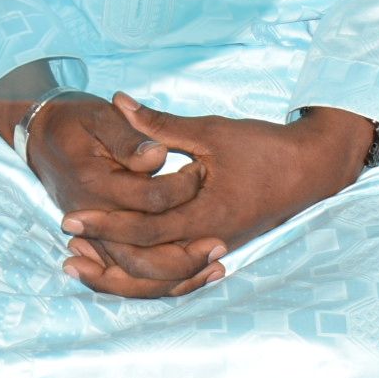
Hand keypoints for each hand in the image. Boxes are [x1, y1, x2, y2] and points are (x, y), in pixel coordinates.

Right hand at [13, 96, 218, 297]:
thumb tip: (159, 156)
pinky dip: (163, 282)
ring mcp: (94, 235)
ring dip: (179, 275)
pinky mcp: (100, 244)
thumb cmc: (74, 123)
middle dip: (186, 255)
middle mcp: (94, 217)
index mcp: (96, 184)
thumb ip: (130, 139)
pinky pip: (131, 276)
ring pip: (138, 274)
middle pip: (143, 254)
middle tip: (221, 244)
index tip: (202, 170)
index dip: (183, 188)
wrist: (40, 138)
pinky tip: (196, 274)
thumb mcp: (100, 118)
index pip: (150, 199)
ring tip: (216, 266)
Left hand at [58, 97, 373, 297]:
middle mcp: (210, 242)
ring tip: (84, 262)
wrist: (311, 168)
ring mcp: (215, 249)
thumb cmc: (263, 147)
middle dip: (106, 256)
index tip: (70, 216)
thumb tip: (118, 101)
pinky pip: (176, 269)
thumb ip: (160, 124)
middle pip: (149, 267)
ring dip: (122, 272)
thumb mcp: (209, 131)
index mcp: (207, 216)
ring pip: (162, 277)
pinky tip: (119, 259)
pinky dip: (147, 269)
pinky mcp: (217, 246)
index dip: (105, 224)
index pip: (145, 230)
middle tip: (67, 243)